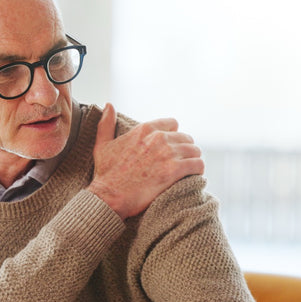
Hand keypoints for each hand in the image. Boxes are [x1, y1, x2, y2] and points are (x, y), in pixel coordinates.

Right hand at [87, 103, 203, 218]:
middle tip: (181, 161)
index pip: (173, 124)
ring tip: (189, 169)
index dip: (173, 135)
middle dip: (185, 149)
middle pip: (186, 138)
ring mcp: (168, 154)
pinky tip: (193, 176)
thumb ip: (106, 123)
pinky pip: (197, 165)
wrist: (109, 196)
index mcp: (145, 129)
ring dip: (193, 160)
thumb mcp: (103, 144)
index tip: (171, 146)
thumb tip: (109, 105)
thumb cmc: (106, 174)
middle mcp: (158, 138)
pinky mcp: (174, 170)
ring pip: (195, 151)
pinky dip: (198, 170)